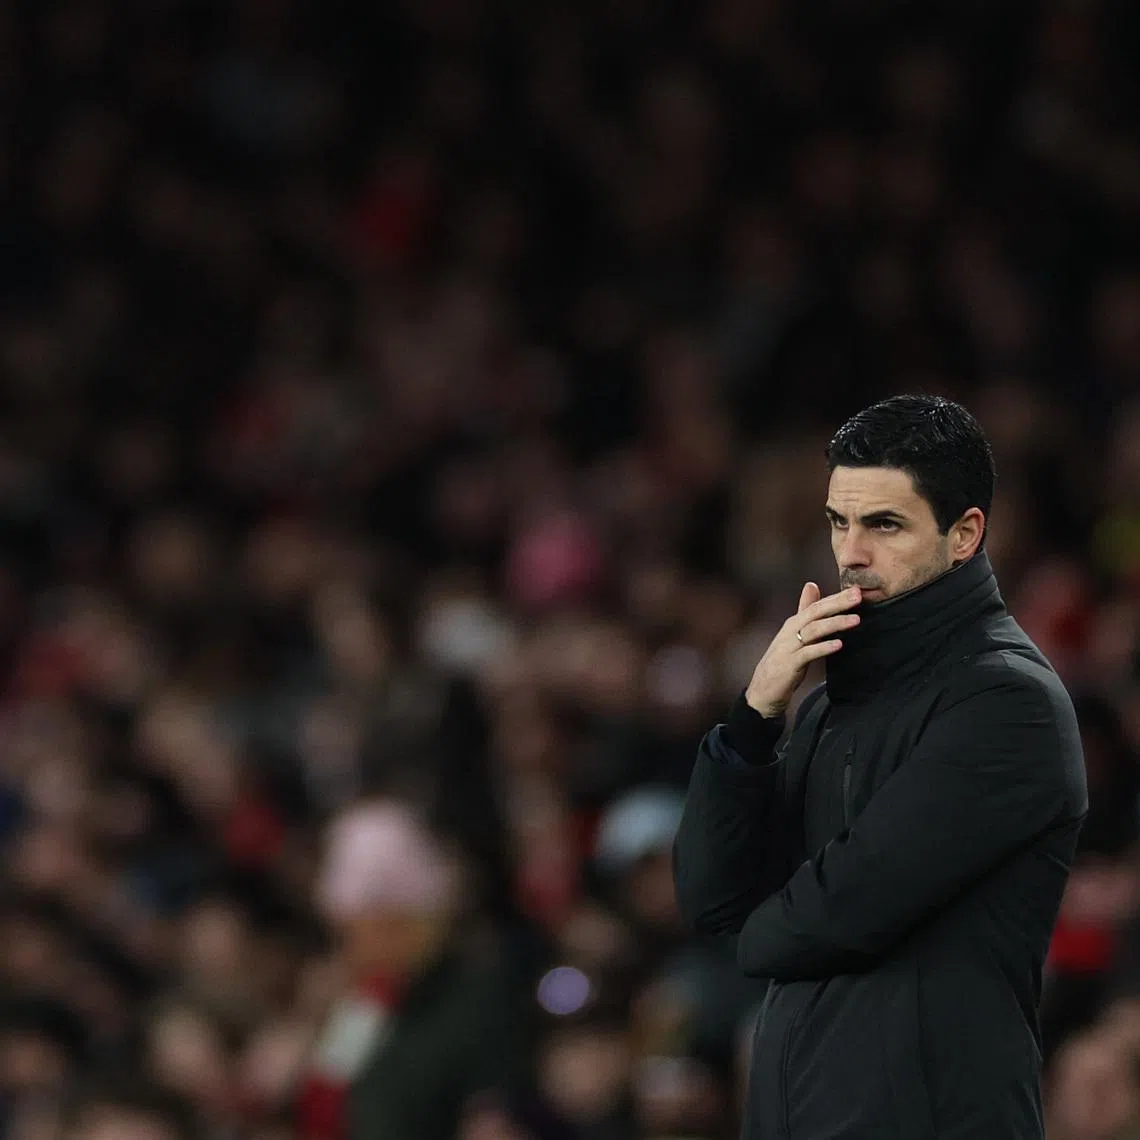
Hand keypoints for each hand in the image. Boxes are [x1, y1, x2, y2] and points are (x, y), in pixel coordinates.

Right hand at [745, 583, 861, 717]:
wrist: (764, 688)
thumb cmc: (783, 659)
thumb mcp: (794, 633)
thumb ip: (804, 610)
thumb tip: (811, 585)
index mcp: (795, 622)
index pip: (817, 605)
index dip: (836, 597)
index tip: (857, 590)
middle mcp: (791, 630)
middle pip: (816, 612)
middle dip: (838, 604)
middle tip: (858, 596)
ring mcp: (789, 647)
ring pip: (813, 630)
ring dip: (835, 623)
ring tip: (855, 619)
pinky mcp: (790, 664)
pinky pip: (808, 653)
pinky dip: (823, 647)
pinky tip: (838, 644)